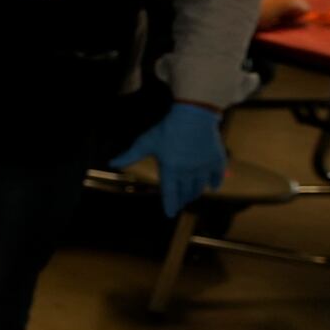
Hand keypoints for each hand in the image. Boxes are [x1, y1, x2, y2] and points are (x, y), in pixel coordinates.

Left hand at [108, 103, 225, 216]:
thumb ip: (130, 156)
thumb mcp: (145, 143)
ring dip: (195, 192)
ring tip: (192, 195)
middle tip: (180, 204)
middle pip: (186, 192)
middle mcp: (188, 173)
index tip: (170, 213)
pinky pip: (217, 177)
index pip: (170, 194)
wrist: (194, 116)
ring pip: (200, 186)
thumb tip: (112, 163)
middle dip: (182, 199)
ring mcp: (203, 167)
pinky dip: (215, 183)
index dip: (169, 205)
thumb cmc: (167, 129)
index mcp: (170, 170)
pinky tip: (212, 186)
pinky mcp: (217, 160)